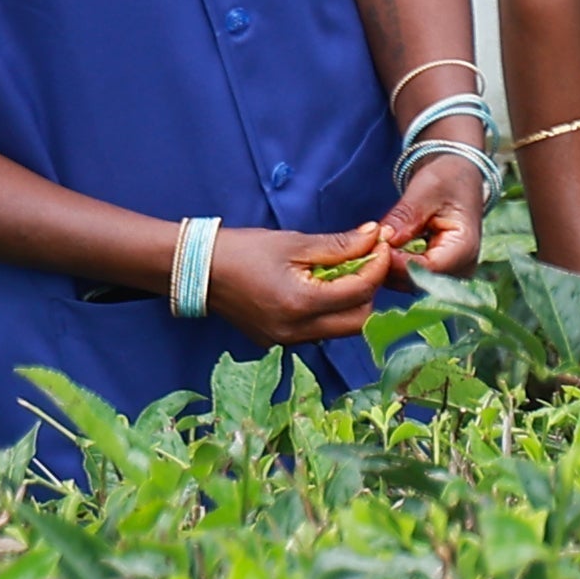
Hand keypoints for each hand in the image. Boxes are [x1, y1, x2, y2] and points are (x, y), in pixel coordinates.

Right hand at [203, 221, 398, 347]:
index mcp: (300, 304)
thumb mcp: (295, 243)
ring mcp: (286, 341)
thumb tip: (375, 236)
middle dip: (369, 290)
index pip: (361, 291)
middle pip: (359, 321)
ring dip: (351, 302)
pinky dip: (330, 312)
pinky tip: (320, 288)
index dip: (377, 266)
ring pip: (340, 330)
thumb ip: (340, 245)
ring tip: (341, 273)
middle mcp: (296, 331)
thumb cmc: (245, 251)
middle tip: (363, 261)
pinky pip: (319, 332)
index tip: (380, 245)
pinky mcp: (278, 342)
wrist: (199, 271)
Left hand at [381, 149, 489, 280]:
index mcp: (464, 247)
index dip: (394, 262)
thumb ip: (405, 216)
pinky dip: (394, 266)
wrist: (460, 179)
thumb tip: (382, 239)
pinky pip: (410, 277)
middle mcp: (461, 268)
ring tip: (373, 244)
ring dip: (388, 267)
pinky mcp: (439, 273)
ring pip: (409, 283)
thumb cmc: (447, 180)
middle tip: (366, 243)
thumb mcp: (425, 190)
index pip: (424, 269)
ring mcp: (451, 273)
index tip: (372, 243)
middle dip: (387, 266)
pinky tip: (383, 249)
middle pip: (415, 280)